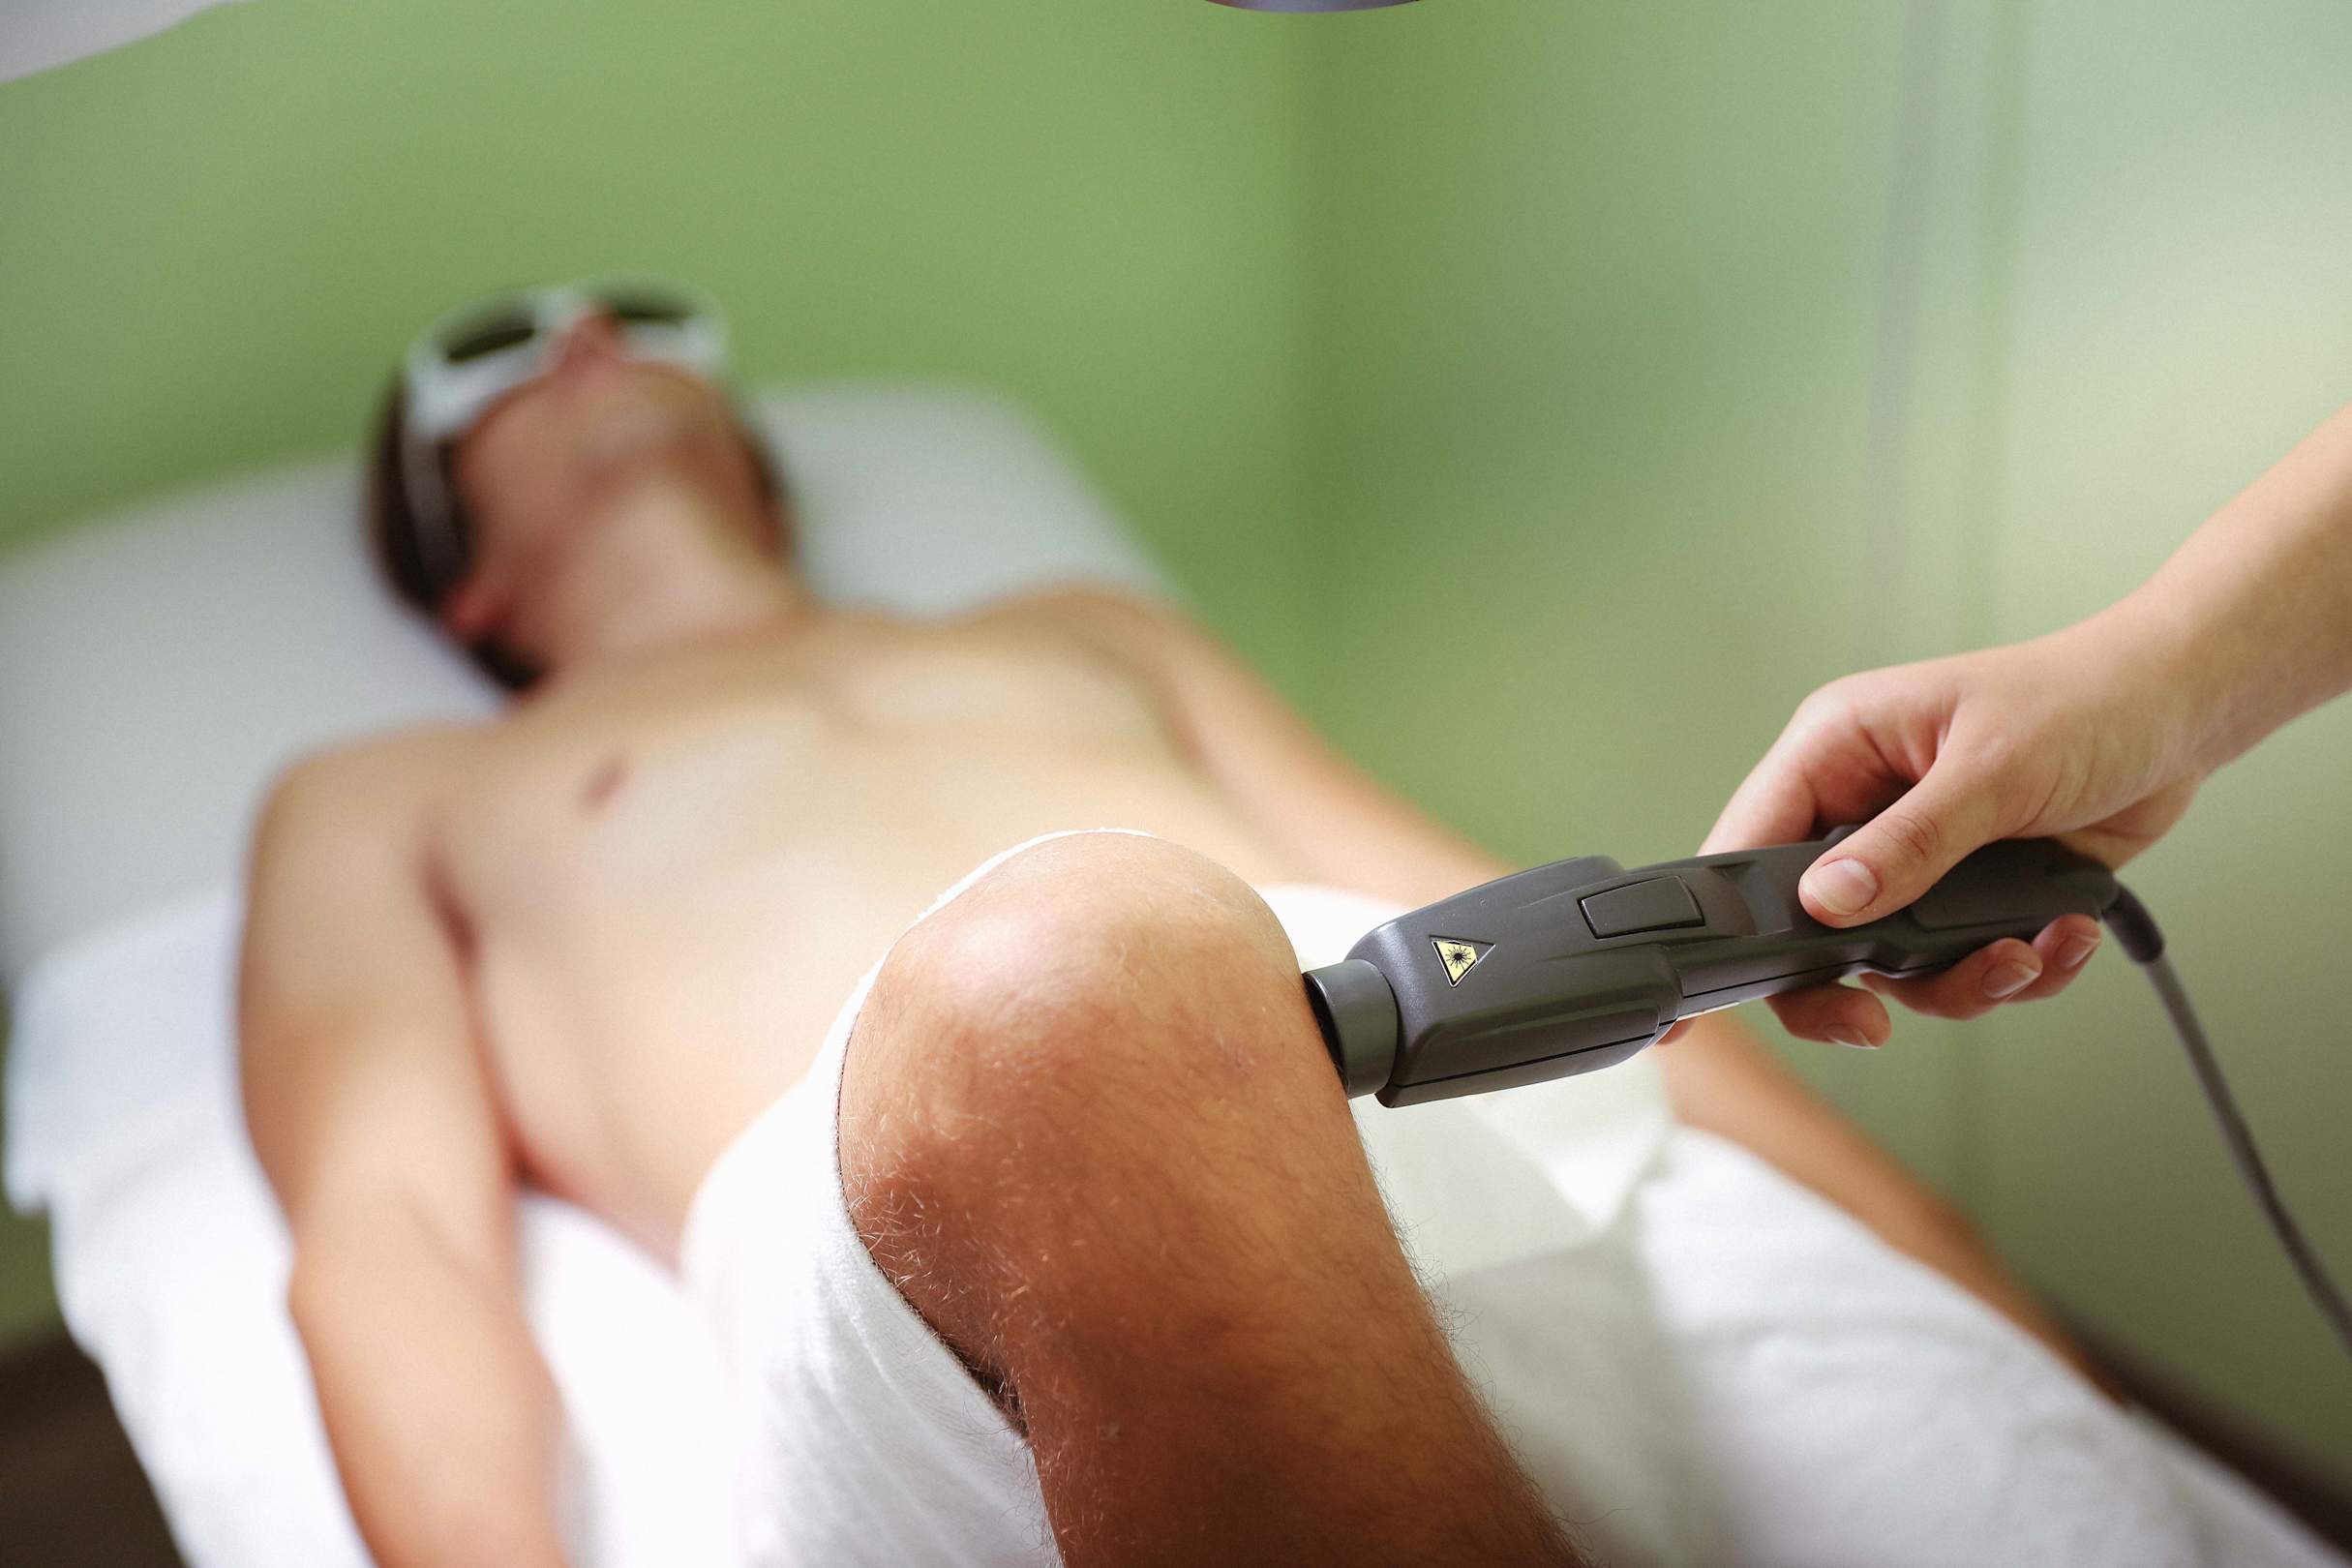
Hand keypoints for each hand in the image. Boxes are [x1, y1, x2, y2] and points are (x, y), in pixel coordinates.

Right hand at [1683, 611, 2203, 1046]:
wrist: (2182, 712)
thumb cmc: (2085, 699)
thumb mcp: (1992, 768)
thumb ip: (1909, 843)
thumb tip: (1829, 904)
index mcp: (1837, 752)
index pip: (1749, 845)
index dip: (1729, 920)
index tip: (1729, 992)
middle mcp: (1861, 810)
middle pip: (1808, 928)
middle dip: (1850, 984)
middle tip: (1871, 1024)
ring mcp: (1914, 858)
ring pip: (1888, 965)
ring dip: (1959, 980)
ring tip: (2021, 955)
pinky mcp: (1969, 895)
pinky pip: (1959, 967)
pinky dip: (2014, 971)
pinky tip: (2060, 936)